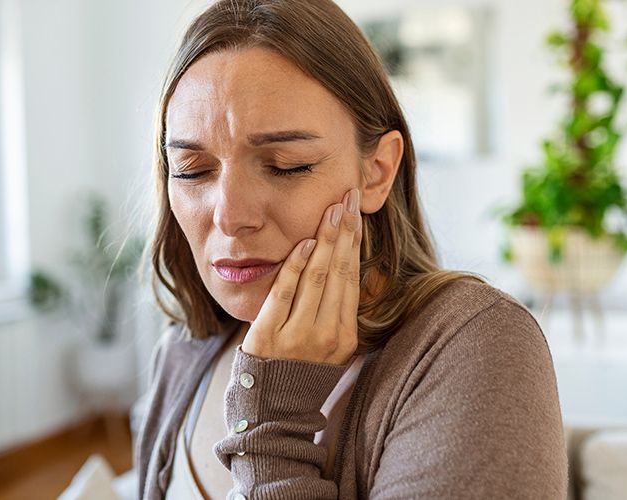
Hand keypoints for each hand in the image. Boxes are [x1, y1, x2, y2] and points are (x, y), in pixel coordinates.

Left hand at [241, 188, 361, 364]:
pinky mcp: (269, 335)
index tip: (357, 213)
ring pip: (317, 278)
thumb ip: (336, 309)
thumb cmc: (302, 369)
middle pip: (339, 272)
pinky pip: (285, 292)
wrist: (273, 407)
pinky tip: (305, 243)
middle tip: (349, 198)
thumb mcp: (330, 345)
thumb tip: (343, 261)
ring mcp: (298, 335)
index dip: (355, 242)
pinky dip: (296, 266)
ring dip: (325, 240)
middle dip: (345, 231)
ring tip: (332, 210)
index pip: (353, 278)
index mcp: (345, 336)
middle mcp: (327, 335)